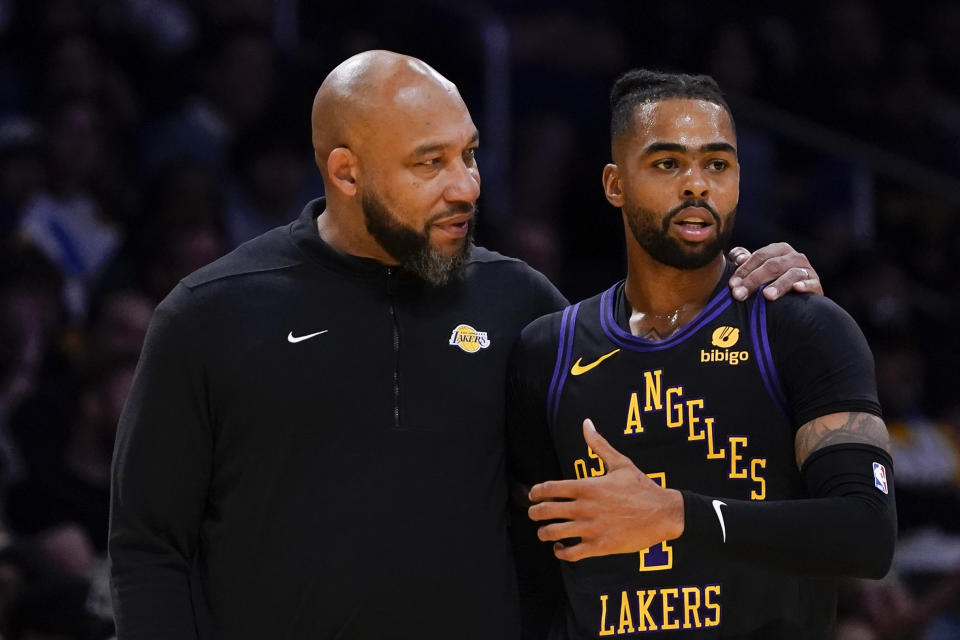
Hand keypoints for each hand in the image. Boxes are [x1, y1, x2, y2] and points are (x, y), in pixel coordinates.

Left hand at [527, 419, 683, 561]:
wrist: (664, 513)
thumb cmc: (642, 487)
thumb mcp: (620, 463)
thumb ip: (598, 445)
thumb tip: (587, 423)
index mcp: (588, 487)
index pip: (550, 488)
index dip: (536, 492)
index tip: (533, 494)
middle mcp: (586, 507)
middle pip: (547, 511)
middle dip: (534, 513)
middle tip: (533, 514)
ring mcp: (592, 528)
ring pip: (555, 532)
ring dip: (544, 533)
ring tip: (543, 532)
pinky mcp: (601, 546)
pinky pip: (572, 553)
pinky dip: (561, 552)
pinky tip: (560, 548)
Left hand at [727, 243, 822, 301]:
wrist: (798, 299)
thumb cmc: (772, 281)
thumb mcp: (758, 269)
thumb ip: (745, 260)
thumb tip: (738, 257)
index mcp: (779, 249)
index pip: (759, 256)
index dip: (744, 270)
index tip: (732, 285)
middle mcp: (794, 257)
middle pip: (772, 265)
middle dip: (754, 280)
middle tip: (739, 295)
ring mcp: (807, 270)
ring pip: (791, 274)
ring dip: (778, 285)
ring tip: (766, 296)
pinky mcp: (816, 284)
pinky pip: (811, 283)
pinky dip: (804, 285)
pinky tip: (796, 289)